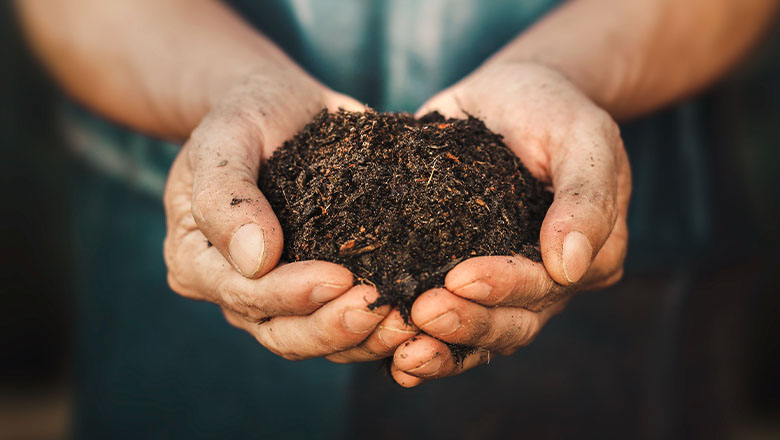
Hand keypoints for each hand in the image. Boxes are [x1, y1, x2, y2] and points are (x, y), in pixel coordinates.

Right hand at [163, 70, 416, 360]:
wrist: (281, 109)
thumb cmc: (245, 117)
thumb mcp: (224, 139)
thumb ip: (227, 196)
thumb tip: (256, 260)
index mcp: (197, 261)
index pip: (244, 293)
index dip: (291, 293)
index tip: (339, 278)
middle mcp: (235, 290)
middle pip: (281, 332)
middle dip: (331, 328)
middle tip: (380, 309)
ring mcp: (279, 296)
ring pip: (316, 339)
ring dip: (361, 339)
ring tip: (404, 320)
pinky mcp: (318, 290)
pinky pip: (344, 324)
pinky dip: (375, 328)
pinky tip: (410, 314)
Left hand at [391, 62, 630, 385]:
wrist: (509, 95)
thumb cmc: (552, 109)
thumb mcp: (581, 136)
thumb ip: (585, 197)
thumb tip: (570, 267)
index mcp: (586, 255)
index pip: (548, 285)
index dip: (505, 287)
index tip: (460, 278)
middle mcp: (546, 281)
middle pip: (513, 322)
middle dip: (469, 323)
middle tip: (423, 313)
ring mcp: (502, 282)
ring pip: (480, 334)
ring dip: (444, 347)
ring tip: (404, 352)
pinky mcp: (458, 272)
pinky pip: (449, 320)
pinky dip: (426, 345)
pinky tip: (394, 362)